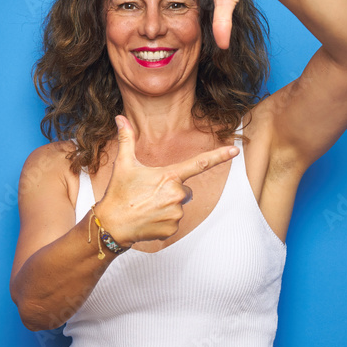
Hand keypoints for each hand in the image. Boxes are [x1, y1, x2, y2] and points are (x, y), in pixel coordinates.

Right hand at [94, 115, 238, 244]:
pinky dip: (163, 221)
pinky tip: (148, 219)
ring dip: (167, 206)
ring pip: (179, 206)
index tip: (235, 151)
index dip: (219, 156)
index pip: (200, 164)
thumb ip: (126, 139)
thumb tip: (120, 118)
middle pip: (185, 190)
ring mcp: (176, 213)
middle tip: (150, 194)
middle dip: (171, 191)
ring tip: (147, 207)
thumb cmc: (118, 193)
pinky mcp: (173, 229)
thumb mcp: (123, 164)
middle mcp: (177, 195)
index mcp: (170, 176)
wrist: (112, 225)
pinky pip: (174, 222)